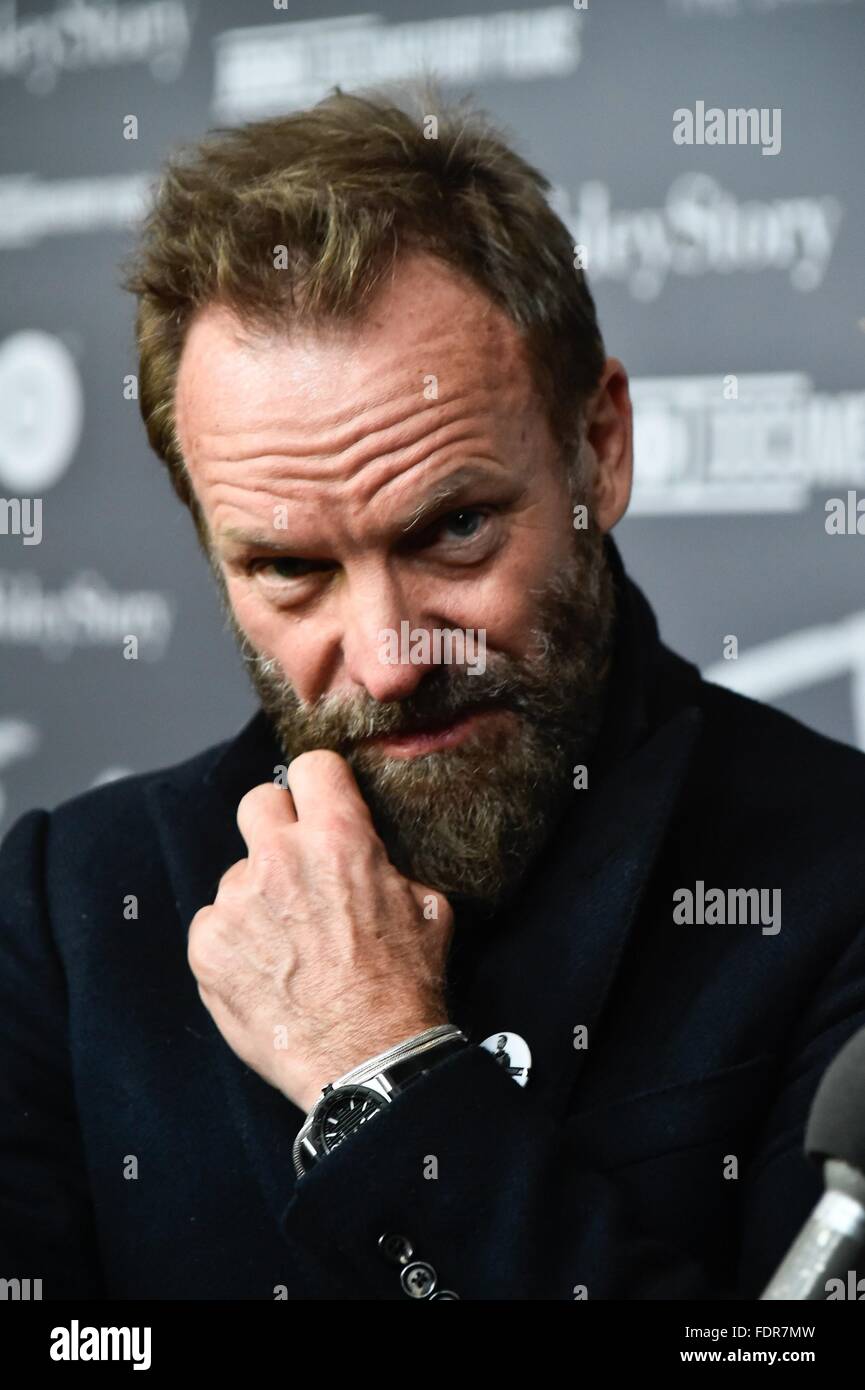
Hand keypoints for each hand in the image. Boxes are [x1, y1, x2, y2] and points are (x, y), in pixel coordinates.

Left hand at [187, 750, 453, 1111]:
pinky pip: (213, 922)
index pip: (312, 767)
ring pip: (237, 873)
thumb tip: (371, 851)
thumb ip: (387, 863)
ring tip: (289, 943)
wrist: (368, 1061)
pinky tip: (266, 971)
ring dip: (258, 896)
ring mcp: (236, 902)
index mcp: (338, 839)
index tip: (322, 808)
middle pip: (258, 802)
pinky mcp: (207, 946)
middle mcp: (280, 859)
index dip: (320, 787)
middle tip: (296, 865)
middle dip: (277, 826)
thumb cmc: (404, 986)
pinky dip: (235, 942)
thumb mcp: (426, 906)